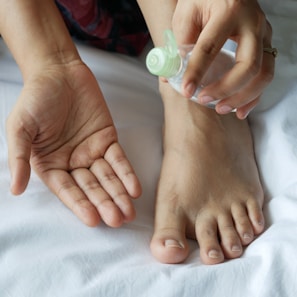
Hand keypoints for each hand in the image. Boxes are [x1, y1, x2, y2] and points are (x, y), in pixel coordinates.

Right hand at [6, 61, 141, 226]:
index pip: (67, 190)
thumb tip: (15, 190)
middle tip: (117, 220)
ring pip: (107, 177)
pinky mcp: (108, 140)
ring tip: (129, 211)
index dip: (79, 205)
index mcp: (50, 165)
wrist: (59, 72)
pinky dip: (126, 173)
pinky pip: (119, 159)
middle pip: (91, 187)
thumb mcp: (21, 127)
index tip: (92, 220)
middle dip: (104, 203)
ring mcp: (92, 152)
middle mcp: (72, 162)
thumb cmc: (36, 98)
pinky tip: (135, 188)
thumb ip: (20, 158)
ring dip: (119, 194)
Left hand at [172, 0, 274, 118]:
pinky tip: (239, 110)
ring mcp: (264, 34)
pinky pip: (266, 75)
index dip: (196, 72)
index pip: (210, 47)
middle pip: (247, 65)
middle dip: (225, 89)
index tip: (186, 91)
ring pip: (263, 73)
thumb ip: (178, 44)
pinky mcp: (266, 45)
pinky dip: (254, 96)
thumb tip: (170, 78)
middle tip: (204, 100)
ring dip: (242, 97)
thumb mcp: (186, 14)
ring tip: (220, 108)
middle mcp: (252, 22)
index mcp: (228, 11)